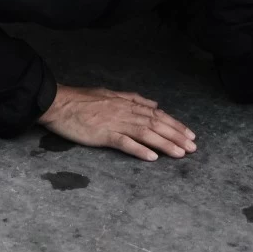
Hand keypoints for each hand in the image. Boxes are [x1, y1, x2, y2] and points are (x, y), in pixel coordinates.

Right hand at [38, 84, 196, 160]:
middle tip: (193, 147)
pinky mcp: (103, 134)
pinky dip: (139, 150)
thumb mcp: (110, 94)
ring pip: (146, 133)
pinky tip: (152, 157)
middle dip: (177, 136)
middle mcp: (125, 112)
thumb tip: (153, 104)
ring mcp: (115, 123)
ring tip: (181, 153)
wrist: (59, 103)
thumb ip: (133, 99)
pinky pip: (124, 143)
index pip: (157, 114)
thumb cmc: (82, 100)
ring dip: (165, 143)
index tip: (190, 134)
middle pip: (156, 124)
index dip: (175, 124)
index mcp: (127, 103)